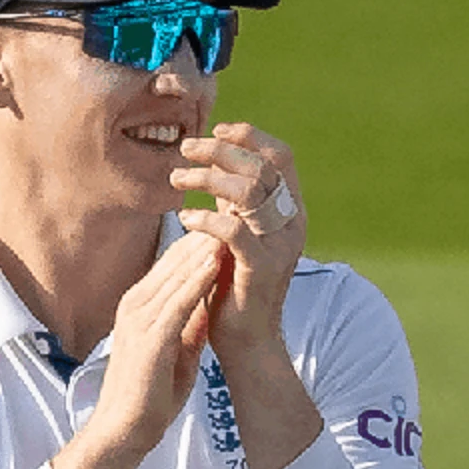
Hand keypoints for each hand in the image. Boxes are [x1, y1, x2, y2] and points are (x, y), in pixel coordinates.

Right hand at [49, 229, 226, 468]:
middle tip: (233, 212)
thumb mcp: (176, 350)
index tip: (229, 226)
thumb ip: (188, 326)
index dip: (200, 245)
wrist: (126, 428)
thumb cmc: (151, 394)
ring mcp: (139, 320)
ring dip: (204, 251)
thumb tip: (206, 307)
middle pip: (173, 262)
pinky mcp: (149, 337)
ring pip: (176, 275)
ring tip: (231, 226)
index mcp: (139, 307)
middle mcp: (135, 305)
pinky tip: (217, 262)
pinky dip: (198, 281)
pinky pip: (178, 301)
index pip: (171, 266)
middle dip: (204, 237)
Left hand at [170, 121, 305, 361]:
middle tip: (184, 149)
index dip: (248, 135)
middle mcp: (292, 223)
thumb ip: (237, 201)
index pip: (280, 155)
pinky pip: (233, 231)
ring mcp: (280, 246)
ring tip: (176, 180)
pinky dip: (204, 219)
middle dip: (219, 150)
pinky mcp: (260, 268)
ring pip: (248, 192)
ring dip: (206, 178)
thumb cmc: (235, 283)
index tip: (214, 130)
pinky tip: (184, 220)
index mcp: (291, 209)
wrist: (247, 338)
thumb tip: (218, 160)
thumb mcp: (240, 232)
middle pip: (262, 166)